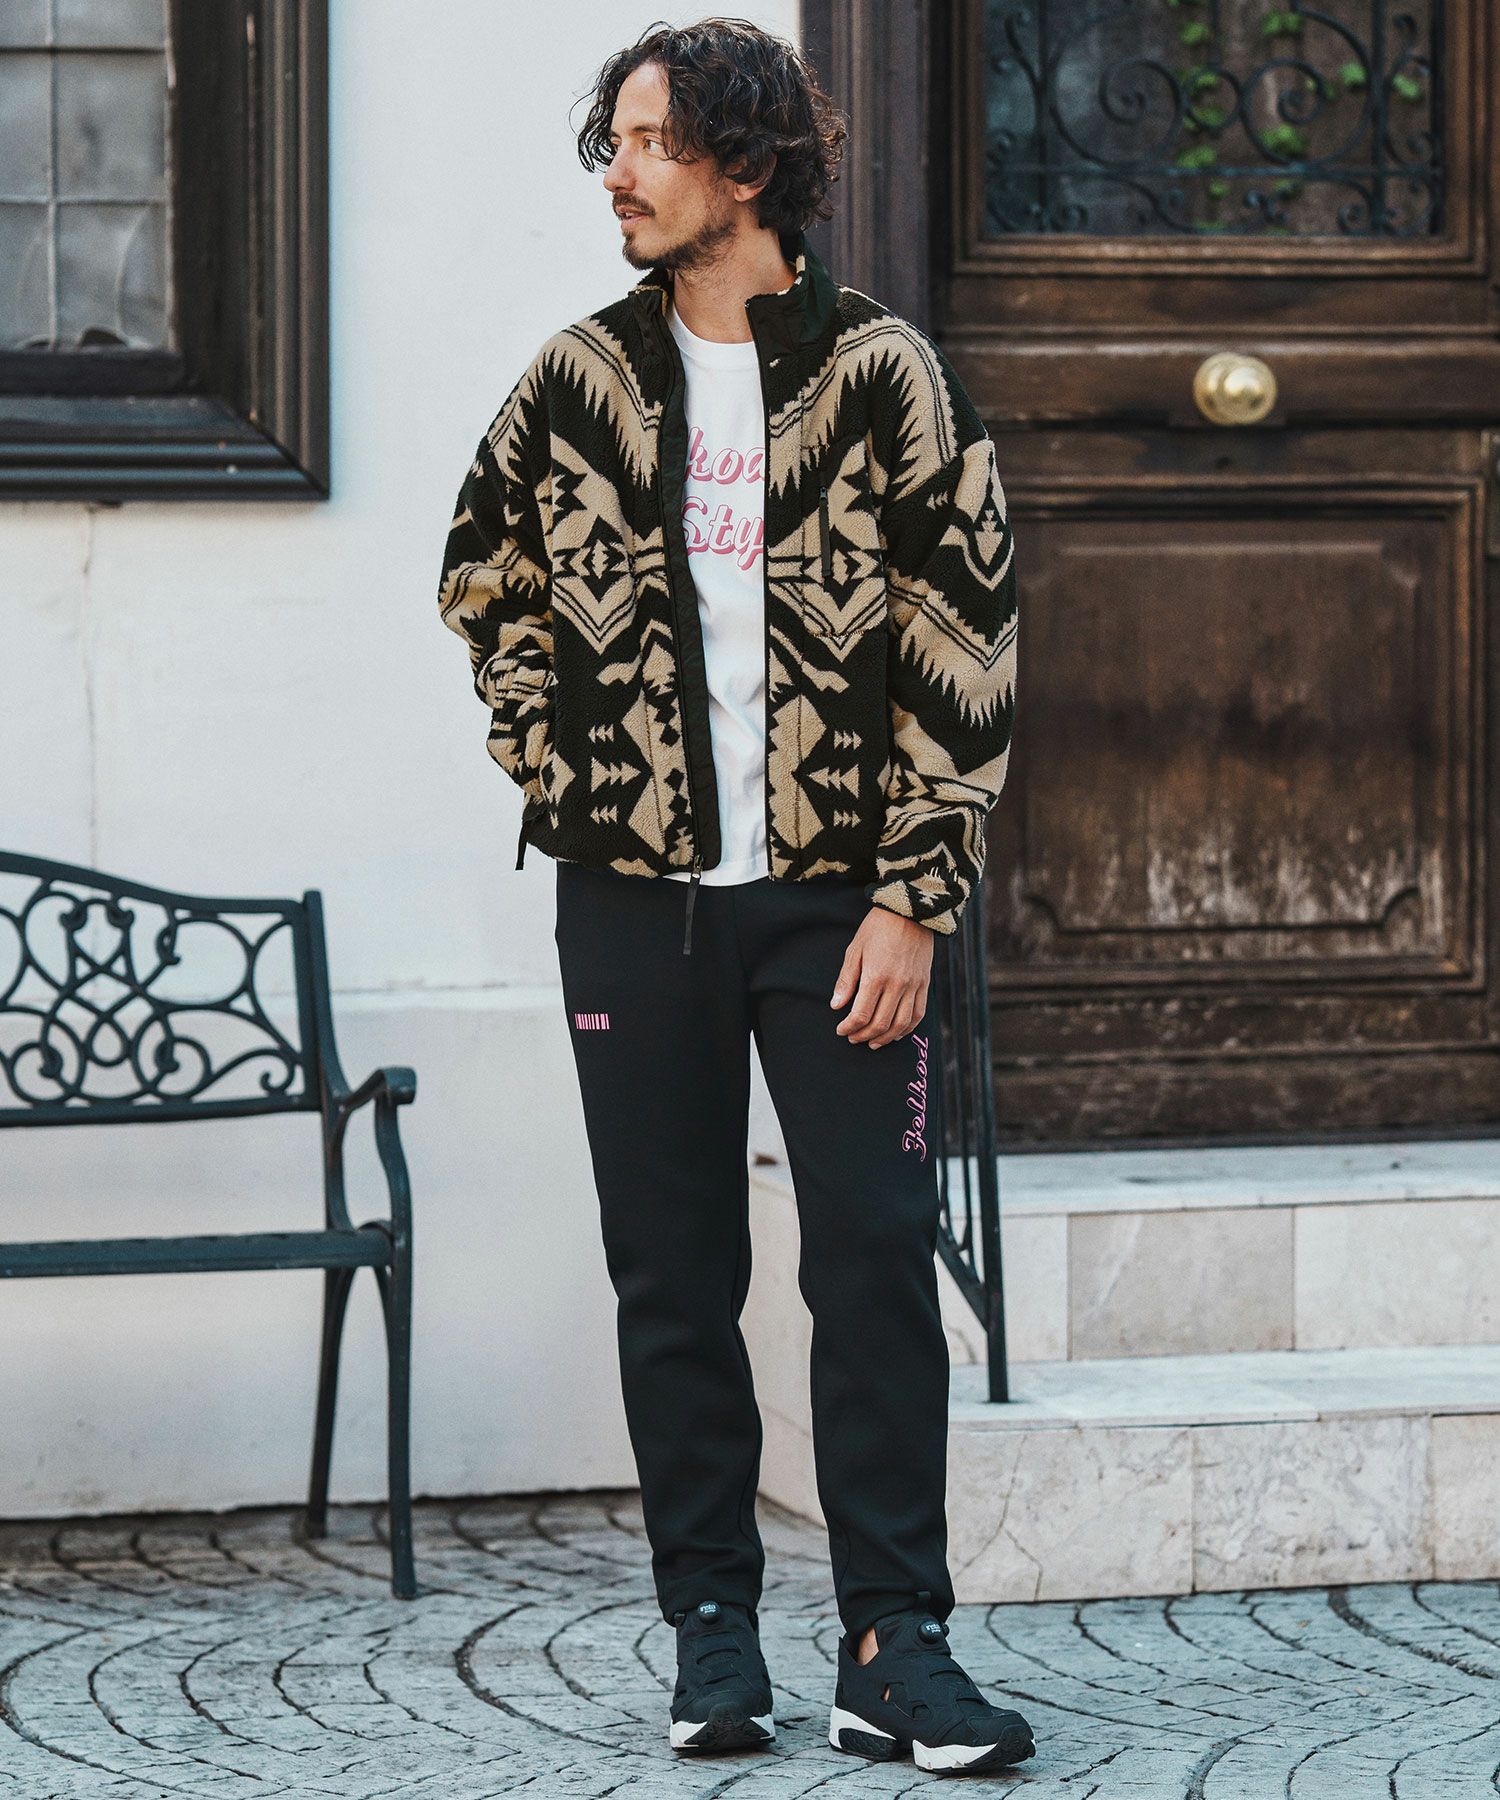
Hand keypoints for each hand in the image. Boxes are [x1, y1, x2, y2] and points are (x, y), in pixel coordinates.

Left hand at [830, 906, 933, 1047]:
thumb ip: (846, 980)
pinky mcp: (925, 984)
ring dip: (885, 1038)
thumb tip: (836, 1006)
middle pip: (880, 1023)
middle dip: (864, 1036)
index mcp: (876, 976)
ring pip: (900, 1024)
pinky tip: (896, 1034)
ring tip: (873, 1043)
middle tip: (853, 1039)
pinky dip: (907, 1029)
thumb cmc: (878, 927)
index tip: (841, 1030)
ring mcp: (913, 985)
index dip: (849, 1028)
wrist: (910, 911)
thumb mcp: (855, 949)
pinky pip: (918, 1014)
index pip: (861, 1015)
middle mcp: (897, 985)